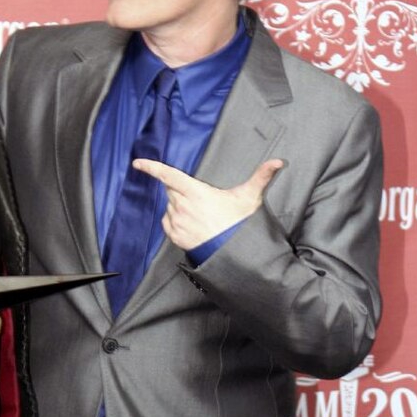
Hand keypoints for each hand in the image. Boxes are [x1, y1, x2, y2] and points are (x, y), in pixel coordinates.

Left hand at [132, 157, 283, 250]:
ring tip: (200, 214)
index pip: (168, 175)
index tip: (137, 163)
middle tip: (199, 197)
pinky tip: (192, 224)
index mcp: (195, 192)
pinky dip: (175, 220)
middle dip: (180, 189)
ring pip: (170, 206)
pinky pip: (168, 222)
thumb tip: (278, 162)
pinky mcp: (174, 235)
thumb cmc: (239, 224)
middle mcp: (182, 205)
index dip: (152, 167)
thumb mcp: (250, 197)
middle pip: (171, 189)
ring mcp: (177, 221)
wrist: (234, 254)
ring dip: (179, 206)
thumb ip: (261, 176)